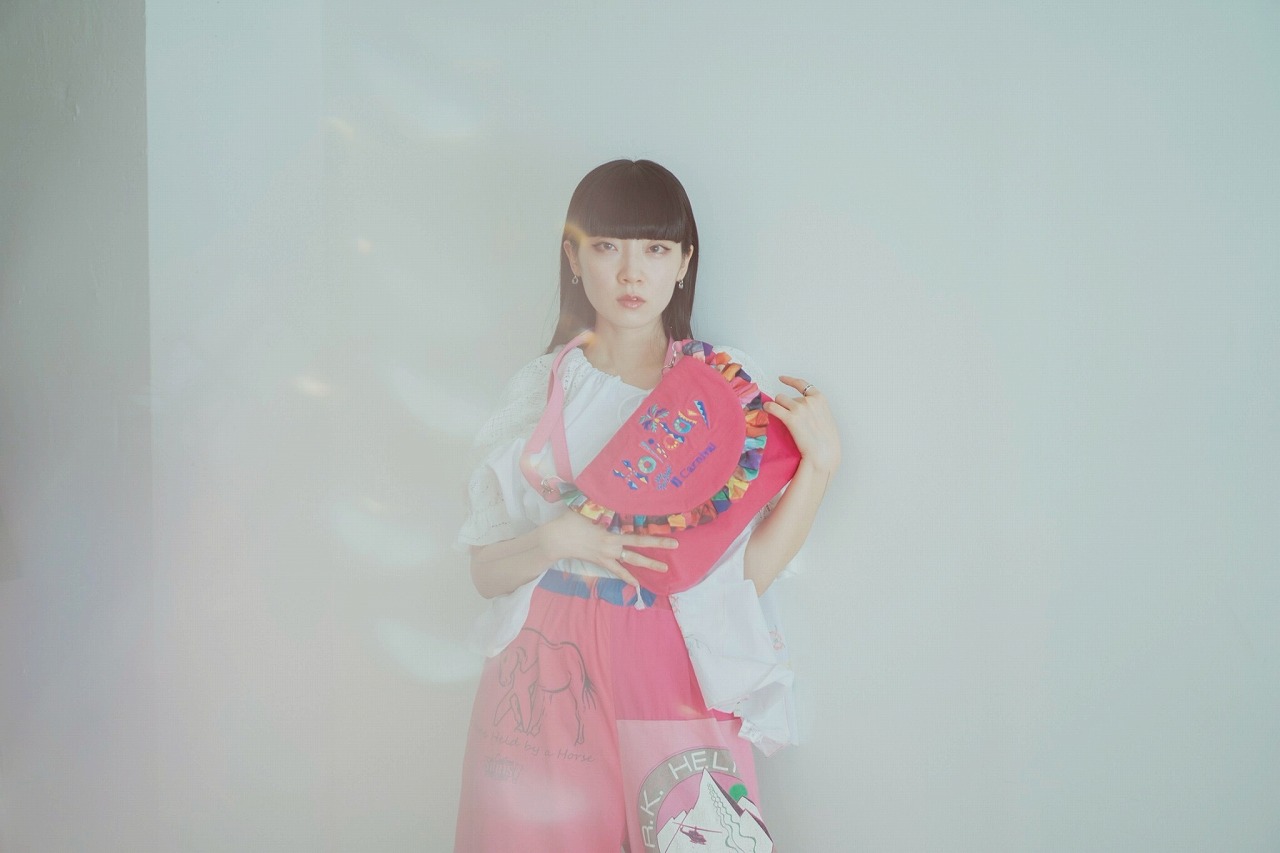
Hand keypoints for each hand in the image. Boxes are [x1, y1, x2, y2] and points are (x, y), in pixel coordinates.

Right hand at [539, 510, 677, 588]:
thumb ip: (601, 501)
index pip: (638, 536)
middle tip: (676, 546)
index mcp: (611, 534)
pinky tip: (637, 584)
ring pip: (632, 561)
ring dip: (648, 565)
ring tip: (664, 570)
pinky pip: (617, 571)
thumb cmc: (570, 522)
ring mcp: (607, 556)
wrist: (557, 540)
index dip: (654, 538)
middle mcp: (613, 546)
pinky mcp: (601, 562)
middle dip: (659, 546)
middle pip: (640, 546)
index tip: (671, 536)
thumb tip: (610, 489)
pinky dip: (627, 577)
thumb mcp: (586, 507)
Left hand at [764, 376, 841, 473]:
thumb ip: (815, 410)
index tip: (781, 378)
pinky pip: (773, 407)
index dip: (790, 381)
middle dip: (784, 405)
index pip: (802, 384)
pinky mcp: (790, 418)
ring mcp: (800, 408)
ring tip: (777, 416)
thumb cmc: (827, 442)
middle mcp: (809, 401)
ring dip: (776, 407)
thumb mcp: (826, 419)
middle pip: (787, 396)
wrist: (824, 454)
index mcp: (820, 399)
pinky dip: (768, 407)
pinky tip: (766, 410)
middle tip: (785, 418)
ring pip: (779, 399)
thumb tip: (803, 410)